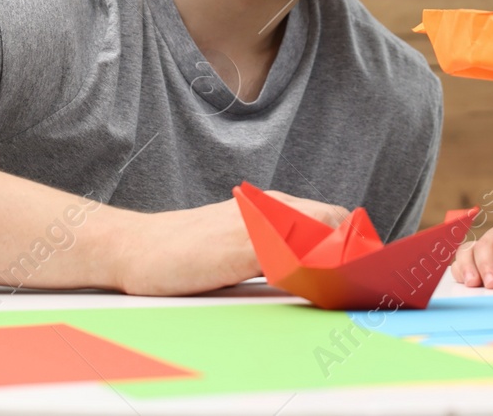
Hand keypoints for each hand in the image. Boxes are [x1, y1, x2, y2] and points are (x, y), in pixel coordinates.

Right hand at [108, 191, 349, 295]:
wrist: (137, 246)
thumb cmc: (189, 250)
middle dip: (351, 251)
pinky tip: (309, 286)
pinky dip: (310, 266)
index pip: (334, 216)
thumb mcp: (240, 241)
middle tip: (351, 281)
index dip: (351, 242)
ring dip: (335, 258)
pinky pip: (293, 251)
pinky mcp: (245, 244)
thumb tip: (315, 266)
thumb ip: (276, 245)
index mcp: (273, 206)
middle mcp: (270, 208)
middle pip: (335, 220)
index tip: (355, 269)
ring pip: (321, 230)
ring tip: (337, 286)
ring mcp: (259, 223)